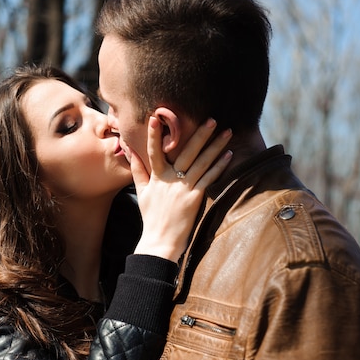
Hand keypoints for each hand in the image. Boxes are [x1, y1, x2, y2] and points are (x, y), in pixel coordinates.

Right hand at [129, 117, 231, 260]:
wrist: (159, 242)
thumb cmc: (151, 218)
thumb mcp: (142, 193)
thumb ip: (138, 171)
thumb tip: (131, 153)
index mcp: (156, 177)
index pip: (154, 151)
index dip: (153, 135)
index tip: (155, 117)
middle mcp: (170, 180)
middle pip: (186, 152)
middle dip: (199, 134)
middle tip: (211, 118)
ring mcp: (183, 188)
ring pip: (201, 162)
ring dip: (215, 146)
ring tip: (227, 131)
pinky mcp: (194, 198)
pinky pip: (209, 178)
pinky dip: (219, 166)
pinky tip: (228, 154)